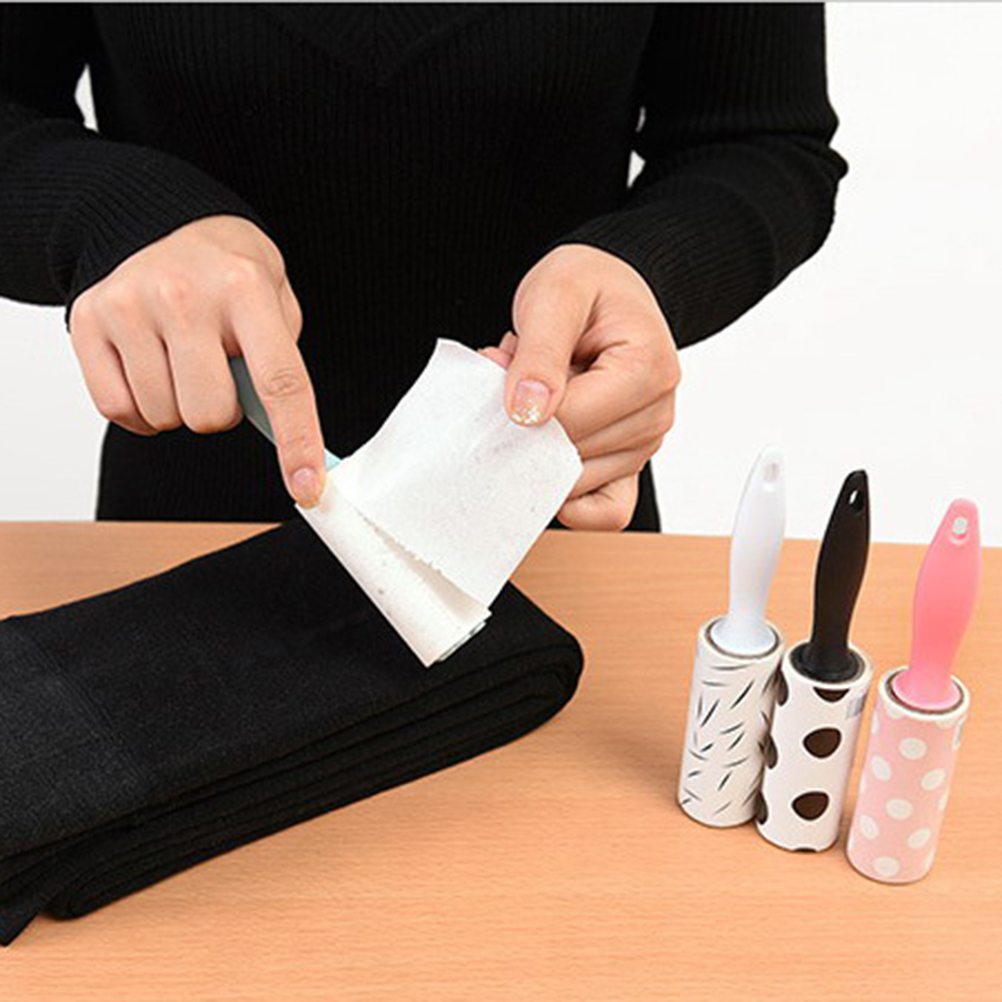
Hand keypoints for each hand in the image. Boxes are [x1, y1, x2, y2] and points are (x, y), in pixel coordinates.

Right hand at [67, 215, 324, 505]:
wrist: (165, 222)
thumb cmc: (231, 277)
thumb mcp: (276, 304)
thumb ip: (282, 367)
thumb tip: (298, 451)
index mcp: (245, 289)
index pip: (280, 382)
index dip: (297, 442)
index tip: (307, 488)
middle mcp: (184, 294)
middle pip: (210, 415)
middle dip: (222, 411)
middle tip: (219, 372)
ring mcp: (130, 304)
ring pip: (164, 417)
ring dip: (179, 406)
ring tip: (182, 360)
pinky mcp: (88, 319)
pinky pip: (118, 410)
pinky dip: (140, 409)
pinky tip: (149, 369)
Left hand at [480, 244, 679, 530]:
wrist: (609, 291)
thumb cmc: (588, 288)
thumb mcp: (556, 294)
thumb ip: (540, 352)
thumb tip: (527, 412)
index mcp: (648, 371)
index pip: (568, 422)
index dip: (518, 406)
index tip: (499, 367)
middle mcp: (655, 415)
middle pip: (568, 457)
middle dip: (525, 425)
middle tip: (516, 375)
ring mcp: (644, 446)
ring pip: (574, 485)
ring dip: (537, 447)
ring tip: (539, 396)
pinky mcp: (628, 466)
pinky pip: (604, 512)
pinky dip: (567, 498)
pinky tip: (544, 457)